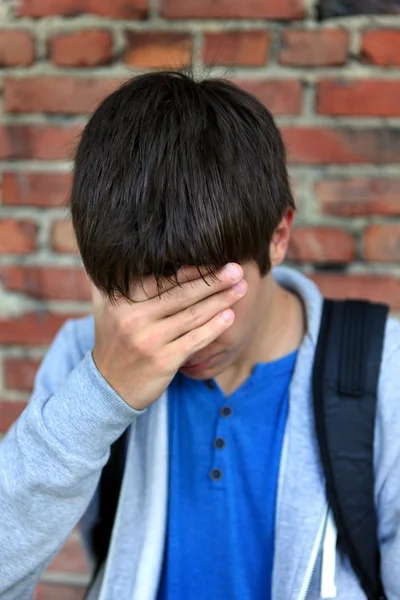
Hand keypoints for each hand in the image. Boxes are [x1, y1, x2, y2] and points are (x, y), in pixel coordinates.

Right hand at [91, 264, 246, 409]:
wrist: (109, 386)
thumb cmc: (114, 339)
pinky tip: (230, 316)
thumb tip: (108, 248)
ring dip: (220, 301)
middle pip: (181, 294)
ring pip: (192, 316)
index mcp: (121, 300)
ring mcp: (149, 340)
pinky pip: (195, 340)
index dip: (191, 268)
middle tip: (237, 269)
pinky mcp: (163, 361)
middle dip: (213, 280)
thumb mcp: (104, 307)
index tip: (215, 256)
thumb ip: (107, 279)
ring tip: (241, 288)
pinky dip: (214, 327)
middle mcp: (133, 318)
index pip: (162, 279)